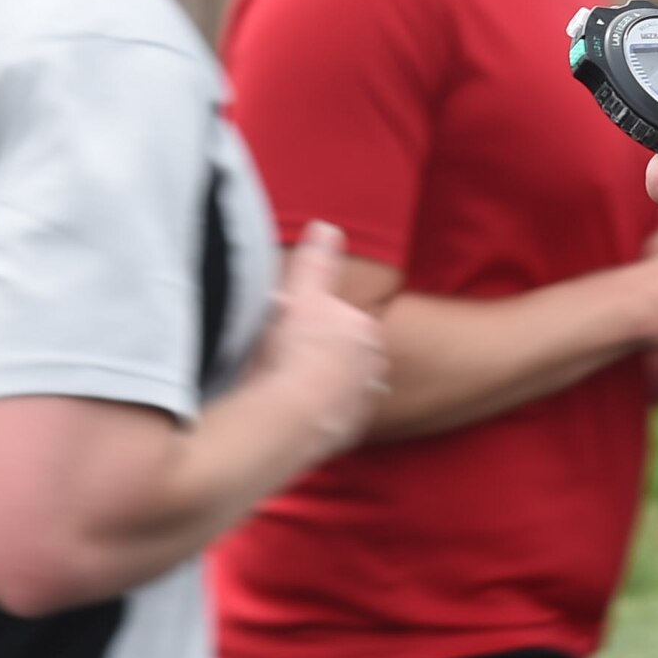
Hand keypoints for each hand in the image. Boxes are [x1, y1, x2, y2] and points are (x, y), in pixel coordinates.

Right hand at [251, 222, 387, 459]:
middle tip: (285, 357)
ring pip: (340, 385)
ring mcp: (361, 401)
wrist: (292, 414)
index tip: (292, 331)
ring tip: (285, 386)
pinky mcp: (345, 431)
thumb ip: (316, 262)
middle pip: (343, 353)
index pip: (342, 319)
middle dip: (322, 353)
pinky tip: (291, 410)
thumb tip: (327, 226)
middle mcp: (372, 366)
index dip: (313, 323)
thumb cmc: (296, 352)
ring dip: (320, 385)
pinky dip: (316, 413)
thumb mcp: (302, 296)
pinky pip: (330, 416)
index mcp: (365, 330)